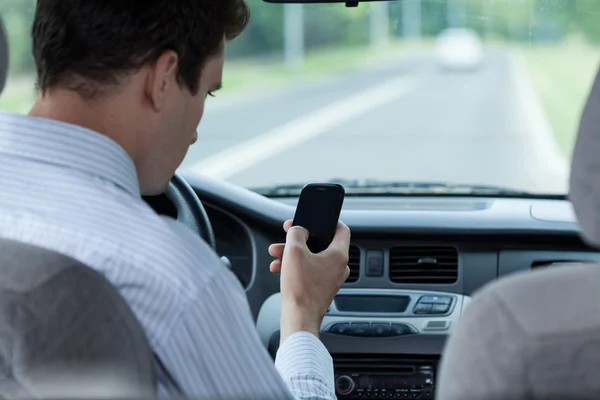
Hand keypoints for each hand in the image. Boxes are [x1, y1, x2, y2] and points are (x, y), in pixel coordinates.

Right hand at [269, 220, 350, 342]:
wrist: (298, 318)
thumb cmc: (300, 288)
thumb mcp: (294, 250)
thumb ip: (296, 233)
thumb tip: (298, 231)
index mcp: (339, 255)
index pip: (342, 229)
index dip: (329, 220)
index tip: (317, 217)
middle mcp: (338, 267)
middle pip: (321, 243)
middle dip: (300, 238)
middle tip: (288, 233)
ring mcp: (330, 279)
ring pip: (311, 258)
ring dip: (293, 253)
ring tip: (276, 253)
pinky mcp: (320, 289)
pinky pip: (308, 271)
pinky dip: (295, 267)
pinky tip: (279, 268)